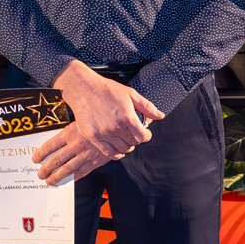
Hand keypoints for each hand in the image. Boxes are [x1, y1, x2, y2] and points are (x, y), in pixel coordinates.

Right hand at [33, 61, 166, 185]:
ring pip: (122, 149)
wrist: (84, 89)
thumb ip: (146, 106)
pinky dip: (116, 154)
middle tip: (133, 134)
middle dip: (136, 139)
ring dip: (127, 146)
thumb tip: (160, 116)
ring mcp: (104, 133)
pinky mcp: (93, 137)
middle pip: (133, 143)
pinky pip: (108, 152)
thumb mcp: (130, 94)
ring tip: (125, 140)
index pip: (143, 136)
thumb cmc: (107, 89)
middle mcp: (116, 127)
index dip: (146, 136)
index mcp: (127, 116)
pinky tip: (118, 150)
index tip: (144, 133)